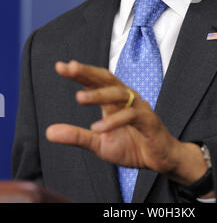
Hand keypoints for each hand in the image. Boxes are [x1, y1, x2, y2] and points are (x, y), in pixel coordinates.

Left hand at [46, 60, 208, 186]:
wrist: (160, 159)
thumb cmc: (132, 146)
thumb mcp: (98, 143)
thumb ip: (77, 136)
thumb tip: (48, 132)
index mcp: (114, 100)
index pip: (95, 81)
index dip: (80, 73)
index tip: (60, 66)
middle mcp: (126, 98)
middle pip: (106, 79)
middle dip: (87, 72)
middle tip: (69, 67)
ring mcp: (139, 107)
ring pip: (118, 94)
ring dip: (98, 95)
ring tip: (79, 97)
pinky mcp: (149, 121)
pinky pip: (131, 116)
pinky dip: (114, 121)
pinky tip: (98, 128)